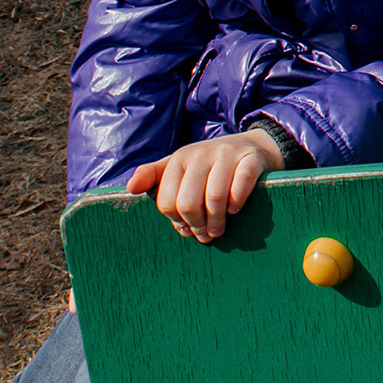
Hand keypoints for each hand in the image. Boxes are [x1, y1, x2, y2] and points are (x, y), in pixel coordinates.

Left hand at [125, 129, 285, 241]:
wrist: (252, 147)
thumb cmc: (210, 165)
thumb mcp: (181, 167)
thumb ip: (153, 176)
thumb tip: (130, 188)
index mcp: (179, 159)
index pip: (167, 201)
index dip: (176, 221)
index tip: (187, 229)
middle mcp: (201, 153)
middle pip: (189, 202)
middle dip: (196, 224)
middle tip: (205, 235)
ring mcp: (227, 155)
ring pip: (215, 197)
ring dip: (216, 221)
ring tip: (218, 230)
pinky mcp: (251, 159)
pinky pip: (241, 185)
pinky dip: (237, 203)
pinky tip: (235, 210)